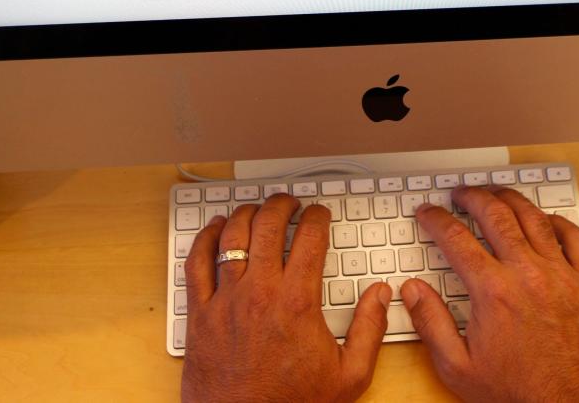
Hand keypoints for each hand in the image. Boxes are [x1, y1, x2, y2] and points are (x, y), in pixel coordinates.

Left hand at [182, 194, 391, 402]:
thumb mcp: (349, 376)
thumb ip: (369, 329)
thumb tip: (382, 294)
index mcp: (297, 302)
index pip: (310, 237)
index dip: (317, 216)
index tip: (320, 213)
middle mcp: (259, 293)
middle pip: (268, 225)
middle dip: (282, 204)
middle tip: (289, 202)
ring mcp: (225, 300)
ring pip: (231, 236)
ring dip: (246, 214)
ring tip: (257, 209)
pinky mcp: (199, 314)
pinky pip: (196, 263)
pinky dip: (205, 239)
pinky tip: (215, 230)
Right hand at [401, 186, 578, 402]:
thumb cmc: (517, 393)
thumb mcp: (457, 368)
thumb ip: (430, 323)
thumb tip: (411, 290)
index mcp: (493, 292)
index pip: (456, 238)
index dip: (437, 220)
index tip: (429, 214)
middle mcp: (528, 275)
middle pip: (495, 215)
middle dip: (472, 197)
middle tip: (460, 194)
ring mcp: (562, 277)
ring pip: (534, 219)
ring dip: (511, 199)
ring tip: (496, 194)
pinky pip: (576, 238)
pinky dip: (558, 222)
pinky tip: (545, 220)